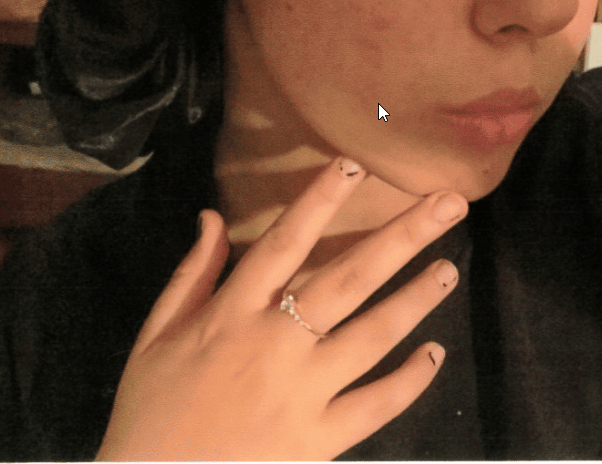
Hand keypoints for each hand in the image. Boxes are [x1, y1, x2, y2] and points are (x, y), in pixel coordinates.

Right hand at [96, 157, 465, 460]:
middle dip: (403, 237)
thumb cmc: (152, 412)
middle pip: (349, 279)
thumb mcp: (155, 336)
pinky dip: (410, 381)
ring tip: (449, 269)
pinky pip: (376, 406)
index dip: (319, 201)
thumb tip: (210, 215)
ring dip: (417, 300)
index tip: (355, 165)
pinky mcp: (321, 440)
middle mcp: (276, 345)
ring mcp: (304, 394)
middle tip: (448, 204)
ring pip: (373, 336)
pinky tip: (435, 353)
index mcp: (233, 315)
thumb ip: (191, 274)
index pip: (284, 243)